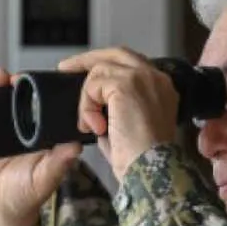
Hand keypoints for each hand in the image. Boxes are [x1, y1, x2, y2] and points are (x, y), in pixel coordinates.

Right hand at [0, 68, 80, 225]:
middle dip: (13, 83)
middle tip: (11, 76)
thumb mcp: (45, 180)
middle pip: (16, 99)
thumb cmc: (25, 198)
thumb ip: (59, 163)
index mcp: (38, 137)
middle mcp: (19, 131)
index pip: (40, 106)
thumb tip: (76, 145)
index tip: (36, 79)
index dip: (38, 91)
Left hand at [56, 48, 177, 181]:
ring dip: (87, 99)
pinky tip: (96, 127)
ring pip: (100, 71)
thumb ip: (115, 108)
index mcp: (161, 88)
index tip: (84, 74)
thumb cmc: (140, 159)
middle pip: (116, 53)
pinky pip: (94, 84)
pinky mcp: (127, 84)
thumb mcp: (127, 127)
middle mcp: (156, 77)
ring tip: (92, 126)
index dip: (106, 66)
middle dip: (88, 60)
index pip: (130, 64)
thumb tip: (94, 104)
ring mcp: (142, 78)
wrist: (149, 171)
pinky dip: (87, 106)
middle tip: (65, 69)